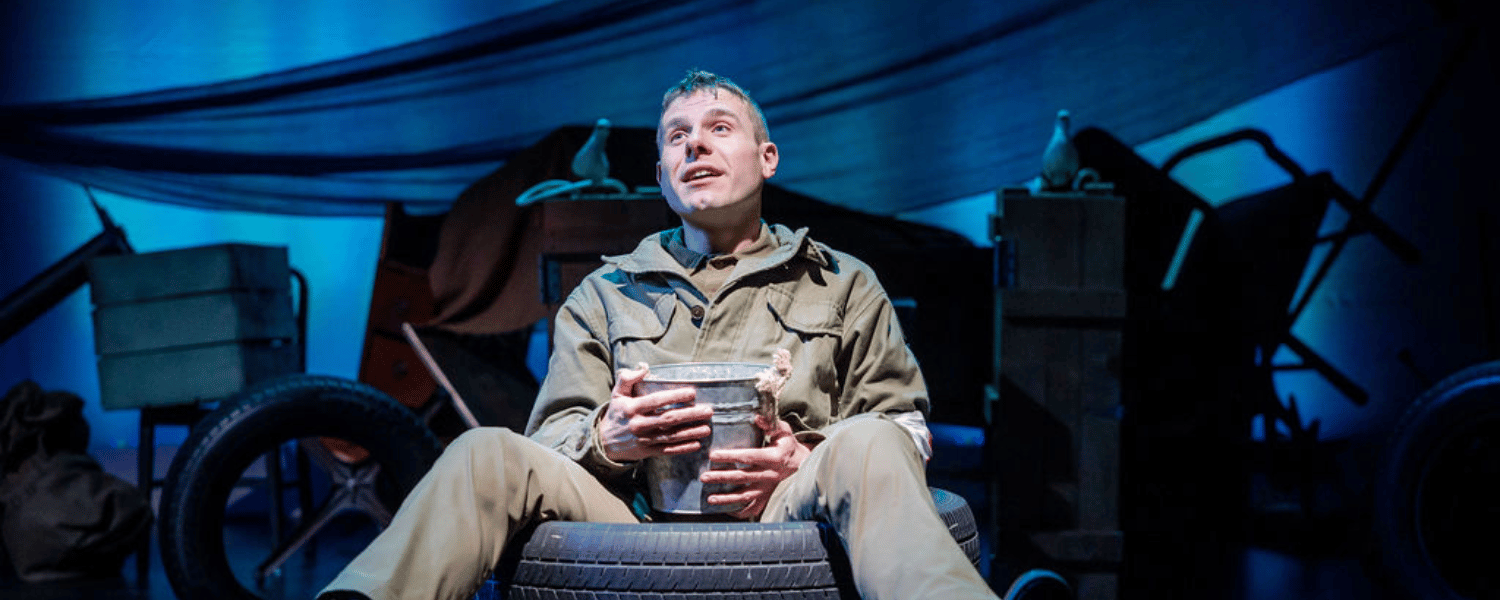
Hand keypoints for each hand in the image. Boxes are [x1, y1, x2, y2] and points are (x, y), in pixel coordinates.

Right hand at [599, 365, 713, 462]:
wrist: (604, 441)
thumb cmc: (616, 414)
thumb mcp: (617, 394)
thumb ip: (628, 378)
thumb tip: (644, 367)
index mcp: (632, 408)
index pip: (656, 401)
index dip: (675, 397)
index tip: (692, 393)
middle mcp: (639, 424)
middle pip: (668, 419)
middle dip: (690, 415)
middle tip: (707, 411)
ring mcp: (644, 439)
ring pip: (670, 436)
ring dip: (690, 432)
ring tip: (707, 428)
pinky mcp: (647, 452)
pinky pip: (667, 450)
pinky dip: (682, 448)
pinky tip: (696, 444)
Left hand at [700, 415, 811, 519]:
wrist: (803, 466)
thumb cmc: (789, 446)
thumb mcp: (784, 431)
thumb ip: (771, 424)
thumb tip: (756, 417)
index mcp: (773, 457)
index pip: (748, 456)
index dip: (730, 456)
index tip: (713, 456)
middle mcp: (770, 475)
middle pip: (742, 477)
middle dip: (721, 477)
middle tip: (704, 477)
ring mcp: (768, 489)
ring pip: (745, 496)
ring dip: (727, 498)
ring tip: (710, 498)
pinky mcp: (768, 498)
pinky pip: (753, 509)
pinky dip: (740, 511)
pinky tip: (726, 510)